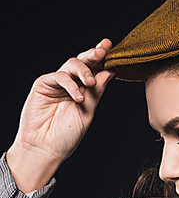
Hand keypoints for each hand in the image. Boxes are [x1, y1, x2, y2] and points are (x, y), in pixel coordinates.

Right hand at [6, 39, 114, 191]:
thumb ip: (97, 92)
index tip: (114, 49)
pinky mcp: (44, 84)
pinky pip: (59, 76)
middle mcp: (72, 84)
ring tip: (90, 82)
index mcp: (85, 90)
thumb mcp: (88, 112)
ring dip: (84, 70)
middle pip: (84, 62)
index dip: (105, 59)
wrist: (46, 148)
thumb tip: (110, 71)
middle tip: (103, 51)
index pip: (96, 70)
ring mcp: (58, 83)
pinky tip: (77, 97)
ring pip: (72, 64)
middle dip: (94, 54)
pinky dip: (70, 84)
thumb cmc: (67, 135)